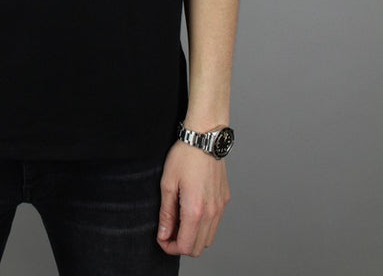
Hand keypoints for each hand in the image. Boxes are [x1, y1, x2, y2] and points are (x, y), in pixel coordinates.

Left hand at [156, 141, 229, 256]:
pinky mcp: (224, 200)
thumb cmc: (184, 156)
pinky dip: (203, 226)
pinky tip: (191, 211)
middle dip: (181, 245)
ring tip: (179, 221)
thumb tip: (164, 234)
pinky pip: (215, 224)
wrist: (205, 138)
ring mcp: (220, 207)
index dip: (170, 247)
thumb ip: (166, 213)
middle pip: (198, 248)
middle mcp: (211, 213)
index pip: (185, 247)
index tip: (162, 238)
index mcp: (195, 210)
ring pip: (208, 239)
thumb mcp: (167, 183)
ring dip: (193, 237)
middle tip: (169, 231)